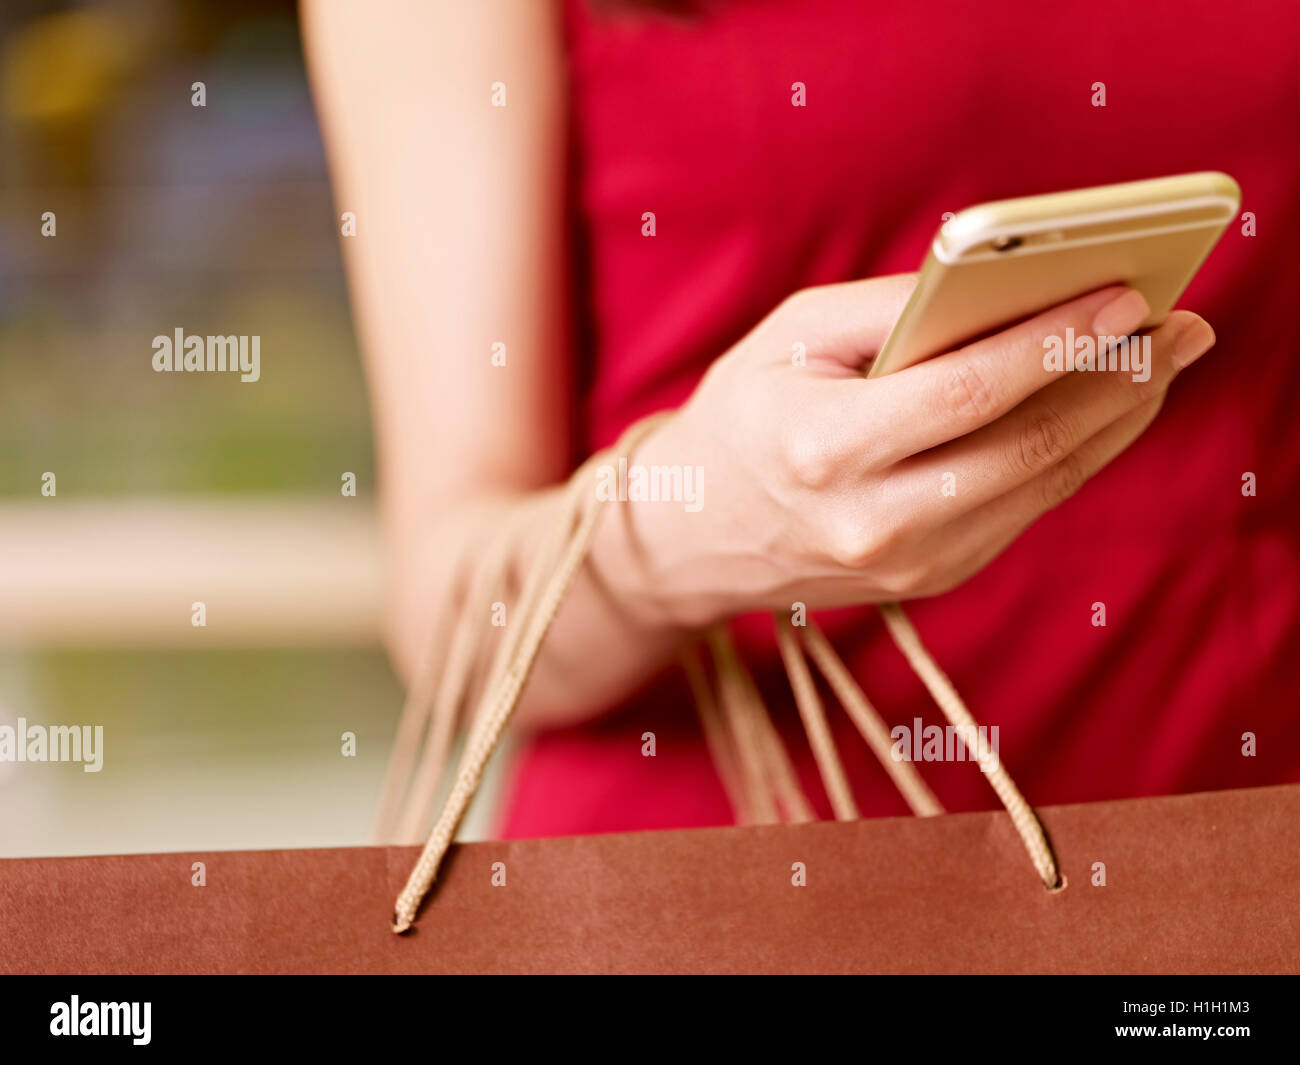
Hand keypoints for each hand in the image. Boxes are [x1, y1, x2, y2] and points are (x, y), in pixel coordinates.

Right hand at [591, 275, 1214, 628]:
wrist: (695, 535)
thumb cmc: (741, 418)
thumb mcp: (791, 337)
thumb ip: (893, 309)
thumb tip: (1008, 287)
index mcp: (825, 449)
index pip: (967, 392)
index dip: (1056, 344)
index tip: (1126, 299)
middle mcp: (874, 521)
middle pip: (1027, 448)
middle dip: (1117, 383)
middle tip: (1180, 327)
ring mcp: (909, 564)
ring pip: (1042, 486)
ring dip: (1114, 422)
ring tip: (1162, 364)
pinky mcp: (931, 580)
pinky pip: (1023, 510)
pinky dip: (1074, 456)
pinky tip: (1104, 411)